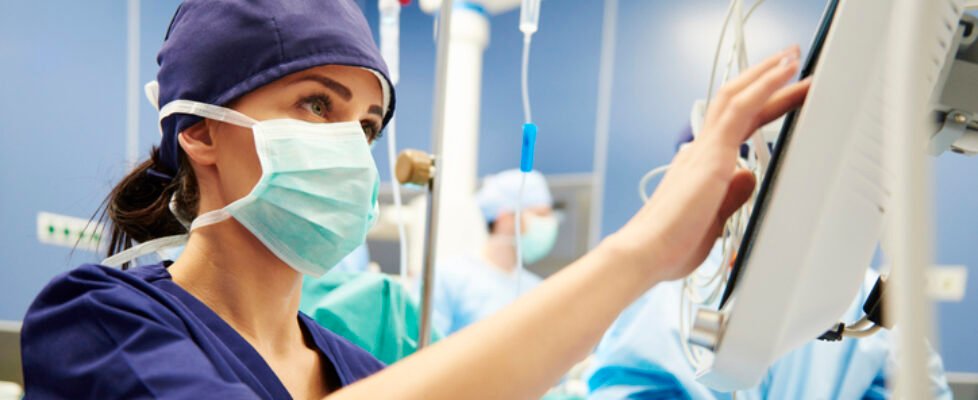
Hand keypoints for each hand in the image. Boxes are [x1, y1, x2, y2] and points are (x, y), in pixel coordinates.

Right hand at [608, 45, 810, 282]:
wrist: (647, 252)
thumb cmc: (671, 245)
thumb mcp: (715, 220)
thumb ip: (733, 197)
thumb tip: (748, 177)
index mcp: (701, 167)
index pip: (736, 126)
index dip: (762, 107)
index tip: (782, 96)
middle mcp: (700, 152)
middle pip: (736, 103)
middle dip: (765, 82)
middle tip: (790, 61)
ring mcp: (704, 151)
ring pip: (737, 96)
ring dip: (767, 74)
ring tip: (791, 56)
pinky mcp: (712, 155)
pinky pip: (741, 109)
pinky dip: (764, 86)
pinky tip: (784, 72)